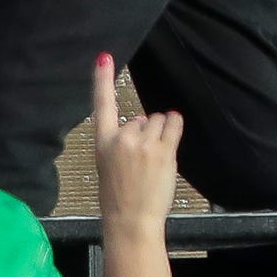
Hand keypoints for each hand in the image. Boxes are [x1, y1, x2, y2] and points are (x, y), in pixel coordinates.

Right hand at [93, 53, 183, 237]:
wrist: (131, 219)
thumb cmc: (117, 195)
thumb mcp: (108, 164)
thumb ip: (121, 141)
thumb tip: (141, 119)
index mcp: (102, 141)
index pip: (101, 104)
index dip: (102, 79)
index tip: (104, 57)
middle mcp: (122, 138)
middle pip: (140, 119)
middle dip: (145, 132)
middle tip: (142, 159)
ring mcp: (144, 144)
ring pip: (158, 122)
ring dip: (161, 132)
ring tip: (156, 156)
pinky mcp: (163, 151)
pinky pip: (173, 127)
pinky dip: (175, 125)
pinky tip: (175, 125)